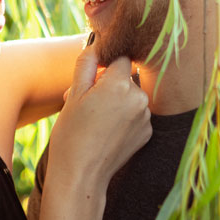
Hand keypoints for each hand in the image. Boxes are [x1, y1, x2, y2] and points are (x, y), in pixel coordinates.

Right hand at [46, 45, 152, 187]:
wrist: (80, 176)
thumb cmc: (71, 134)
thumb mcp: (74, 94)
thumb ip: (87, 63)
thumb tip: (96, 44)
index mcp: (119, 84)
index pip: (120, 58)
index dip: (104, 66)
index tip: (93, 78)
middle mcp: (139, 97)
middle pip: (126, 78)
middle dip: (108, 85)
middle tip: (86, 104)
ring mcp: (146, 117)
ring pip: (132, 96)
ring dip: (117, 102)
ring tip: (95, 120)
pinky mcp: (148, 132)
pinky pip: (137, 114)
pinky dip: (125, 118)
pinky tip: (107, 132)